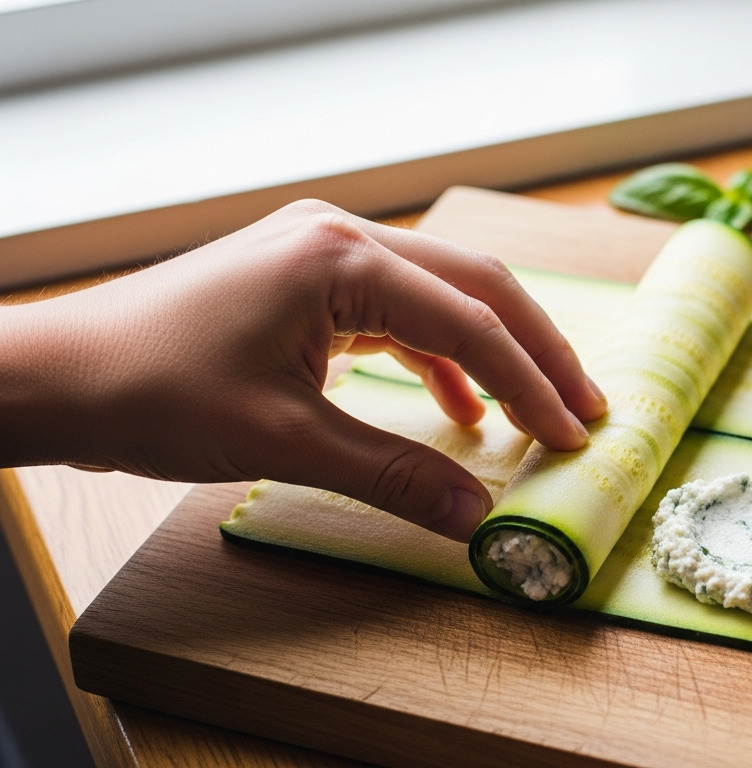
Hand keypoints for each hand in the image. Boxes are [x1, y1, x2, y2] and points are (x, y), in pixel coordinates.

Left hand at [0, 200, 606, 541]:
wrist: (57, 377)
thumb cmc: (153, 393)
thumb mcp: (285, 441)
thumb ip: (392, 474)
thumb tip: (476, 517)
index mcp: (341, 259)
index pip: (469, 319)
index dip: (531, 382)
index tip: (571, 435)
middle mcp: (341, 238)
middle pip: (474, 287)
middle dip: (535, 351)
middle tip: (586, 408)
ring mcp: (322, 253)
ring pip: (441, 296)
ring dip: (493, 353)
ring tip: (538, 409)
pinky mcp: (306, 279)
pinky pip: (397, 312)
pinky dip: (438, 358)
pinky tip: (460, 409)